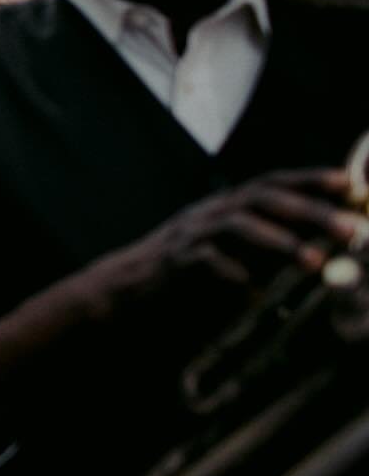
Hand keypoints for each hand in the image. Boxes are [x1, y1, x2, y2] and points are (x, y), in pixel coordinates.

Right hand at [100, 168, 362, 303]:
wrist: (129, 287)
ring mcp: (191, 234)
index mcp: (225, 206)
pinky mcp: (175, 262)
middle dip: (310, 210)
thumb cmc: (187, 272)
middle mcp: (209, 212)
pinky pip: (208, 262)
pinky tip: (256, 295)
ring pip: (238, 225)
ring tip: (314, 262)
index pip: (272, 183)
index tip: (350, 182)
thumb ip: (266, 243)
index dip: (310, 179)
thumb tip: (319, 243)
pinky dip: (235, 276)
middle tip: (350, 228)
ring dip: (280, 242)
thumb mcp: (230, 250)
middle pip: (262, 198)